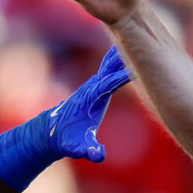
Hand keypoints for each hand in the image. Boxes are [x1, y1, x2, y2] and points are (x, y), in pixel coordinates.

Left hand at [0, 48, 136, 191]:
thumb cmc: (66, 140)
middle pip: (110, 67)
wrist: (51, 131)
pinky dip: (118, 58)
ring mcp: (93, 85)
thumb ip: (88, 150)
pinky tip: (126, 49)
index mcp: (91, 99)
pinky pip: (109, 68)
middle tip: (141, 39)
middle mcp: (92, 87)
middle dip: (124, 55)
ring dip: (123, 52)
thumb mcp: (77, 148)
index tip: (138, 67)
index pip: (109, 84)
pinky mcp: (95, 86)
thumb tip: (98, 156)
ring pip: (110, 64)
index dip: (122, 76)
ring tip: (138, 36)